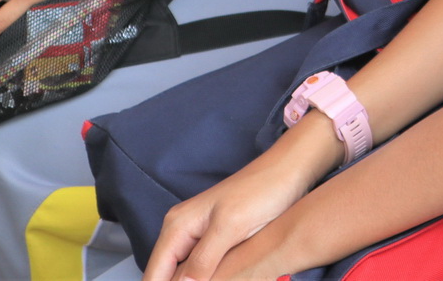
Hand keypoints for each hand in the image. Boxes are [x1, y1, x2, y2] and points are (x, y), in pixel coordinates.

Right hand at [143, 130, 334, 280]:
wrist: (288, 171)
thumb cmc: (262, 191)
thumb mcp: (231, 226)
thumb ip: (203, 259)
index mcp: (177, 227)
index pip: (154, 274)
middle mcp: (180, 231)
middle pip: (165, 277)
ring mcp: (197, 236)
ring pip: (183, 276)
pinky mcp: (214, 240)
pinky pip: (199, 269)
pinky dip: (206, 280)